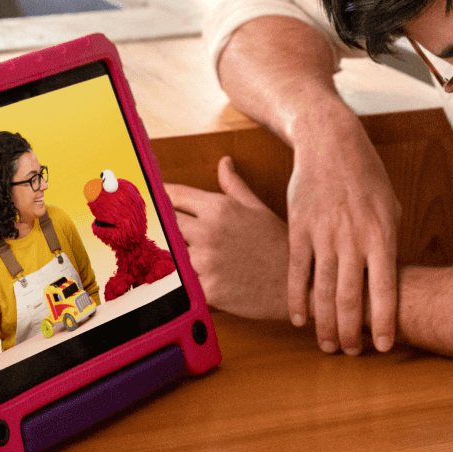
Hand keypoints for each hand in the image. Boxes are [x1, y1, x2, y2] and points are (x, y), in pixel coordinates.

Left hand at [166, 157, 289, 319]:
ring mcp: (206, 261)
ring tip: (179, 258)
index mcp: (219, 208)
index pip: (173, 195)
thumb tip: (224, 162)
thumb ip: (234, 185)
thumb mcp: (257, 209)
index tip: (153, 201)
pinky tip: (192, 280)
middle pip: (165, 224)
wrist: (299, 283)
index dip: (161, 198)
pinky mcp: (207, 289)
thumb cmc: (278, 245)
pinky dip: (183, 281)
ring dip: (172, 255)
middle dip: (164, 228)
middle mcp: (209, 231)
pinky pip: (182, 282)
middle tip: (163, 233)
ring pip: (169, 253)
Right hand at [286, 119, 400, 354]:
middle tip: (351, 353)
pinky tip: (298, 318)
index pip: (385, 290)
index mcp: (382, 235)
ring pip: (323, 291)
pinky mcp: (299, 229)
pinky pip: (297, 272)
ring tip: (328, 344)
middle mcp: (354, 239)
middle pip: (351, 298)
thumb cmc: (366, 176)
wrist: (331, 143)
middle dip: (352, 331)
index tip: (382, 347)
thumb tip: (387, 277)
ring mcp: (324, 235)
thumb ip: (388, 243)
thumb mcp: (390, 207)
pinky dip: (296, 299)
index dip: (383, 322)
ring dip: (325, 323)